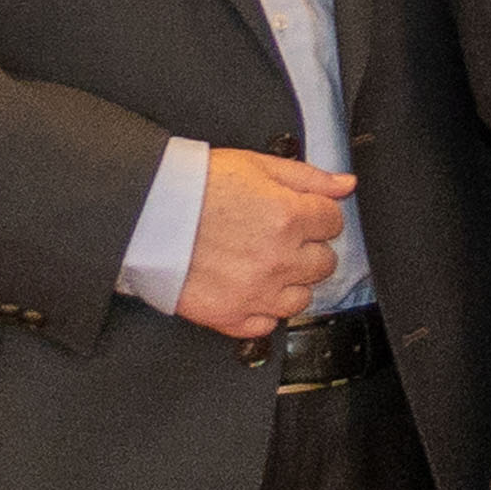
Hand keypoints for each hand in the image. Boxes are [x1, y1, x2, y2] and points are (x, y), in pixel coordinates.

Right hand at [171, 149, 358, 338]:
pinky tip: (248, 288)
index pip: (333, 222)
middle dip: (307, 249)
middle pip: (323, 263)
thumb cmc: (195, 185)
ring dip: (289, 282)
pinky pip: (266, 324)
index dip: (317, 215)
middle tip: (279, 237)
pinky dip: (262, 310)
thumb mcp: (257, 165)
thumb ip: (308, 177)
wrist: (145, 212)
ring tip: (262, 263)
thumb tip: (345, 185)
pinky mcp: (230, 315)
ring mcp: (256, 292)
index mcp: (289, 217)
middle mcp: (278, 259)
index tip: (300, 213)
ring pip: (301, 298)